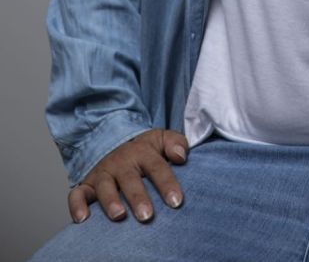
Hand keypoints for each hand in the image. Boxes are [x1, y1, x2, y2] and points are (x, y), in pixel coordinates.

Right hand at [67, 128, 188, 223]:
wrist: (115, 142)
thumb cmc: (144, 150)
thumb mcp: (161, 140)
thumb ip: (176, 144)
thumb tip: (181, 156)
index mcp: (142, 152)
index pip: (157, 167)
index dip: (166, 184)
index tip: (176, 202)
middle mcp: (121, 162)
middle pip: (129, 179)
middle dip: (138, 197)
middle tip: (147, 215)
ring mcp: (102, 173)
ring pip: (104, 187)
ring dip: (110, 201)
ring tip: (119, 216)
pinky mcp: (86, 185)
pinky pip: (77, 194)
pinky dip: (76, 206)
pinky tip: (82, 220)